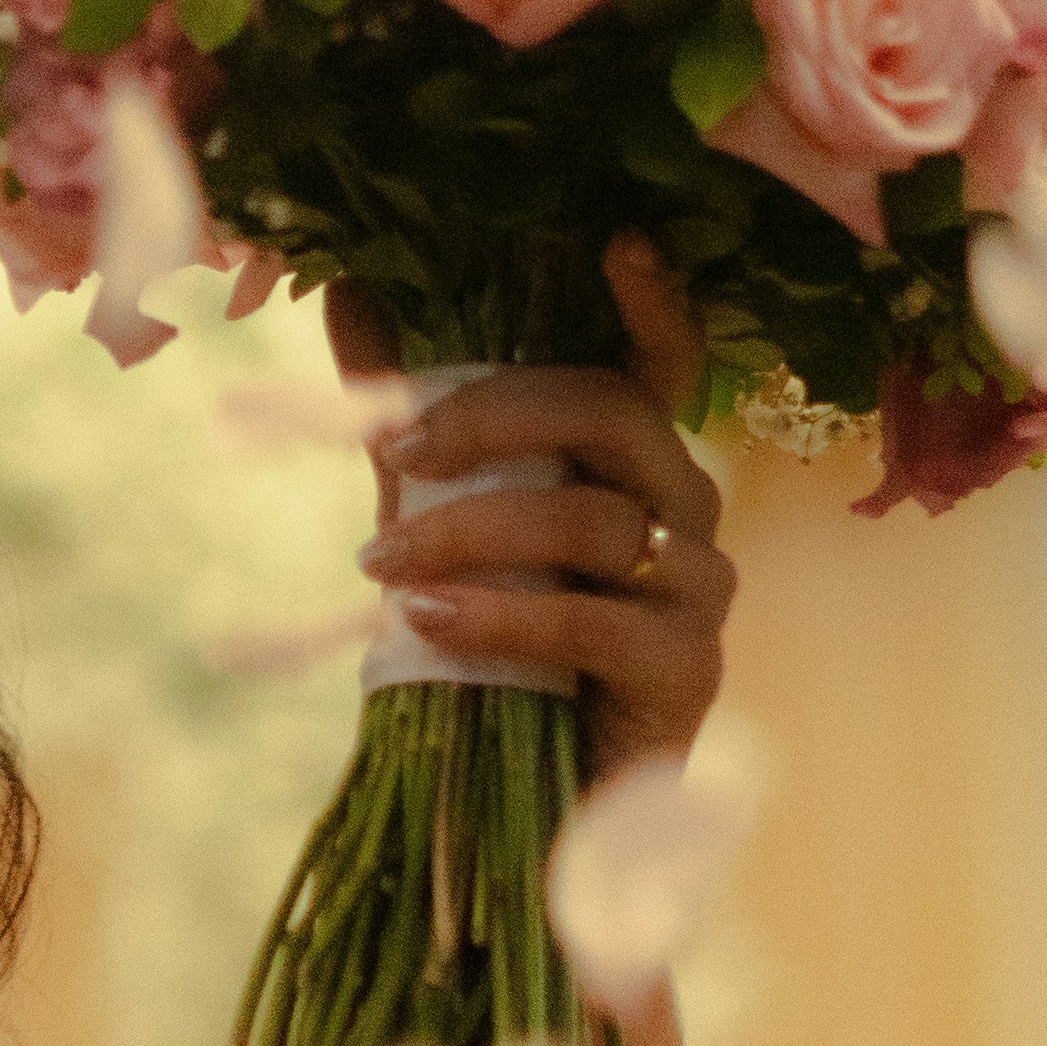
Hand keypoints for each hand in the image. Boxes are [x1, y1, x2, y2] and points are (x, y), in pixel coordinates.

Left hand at [342, 237, 732, 780]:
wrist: (534, 802)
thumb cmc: (497, 647)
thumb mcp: (443, 517)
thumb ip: (411, 417)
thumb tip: (347, 291)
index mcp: (636, 458)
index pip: (664, 359)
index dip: (652, 303)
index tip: (618, 243)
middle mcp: (686, 504)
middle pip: (610, 413)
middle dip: (490, 417)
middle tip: (392, 451)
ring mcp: (699, 586)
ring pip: (592, 519)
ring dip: (470, 530)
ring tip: (379, 562)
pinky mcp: (689, 669)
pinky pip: (596, 621)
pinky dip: (501, 613)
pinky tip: (427, 618)